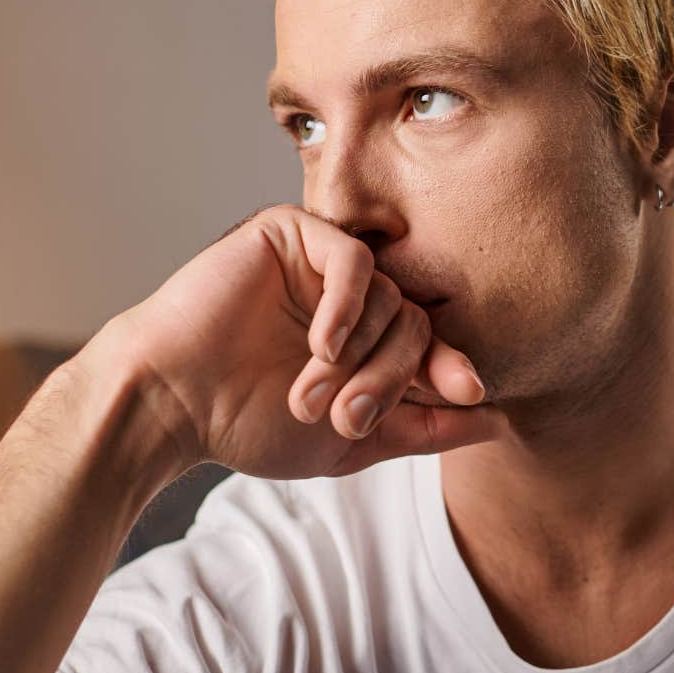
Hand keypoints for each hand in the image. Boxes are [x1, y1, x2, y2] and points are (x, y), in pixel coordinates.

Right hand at [90, 204, 502, 484]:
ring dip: (358, 357)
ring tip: (310, 395)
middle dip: (392, 376)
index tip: (470, 395)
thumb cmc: (249, 423)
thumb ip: (426, 428)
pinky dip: (347, 308)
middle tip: (348, 417)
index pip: (433, 342)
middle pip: (416, 319)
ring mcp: (320, 260)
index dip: (453, 369)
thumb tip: (501, 421)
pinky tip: (321, 346)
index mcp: (367, 335)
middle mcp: (349, 293)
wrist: (172, 404)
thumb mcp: (354, 439)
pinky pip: (353, 259)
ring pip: (388, 295)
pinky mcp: (290, 232)